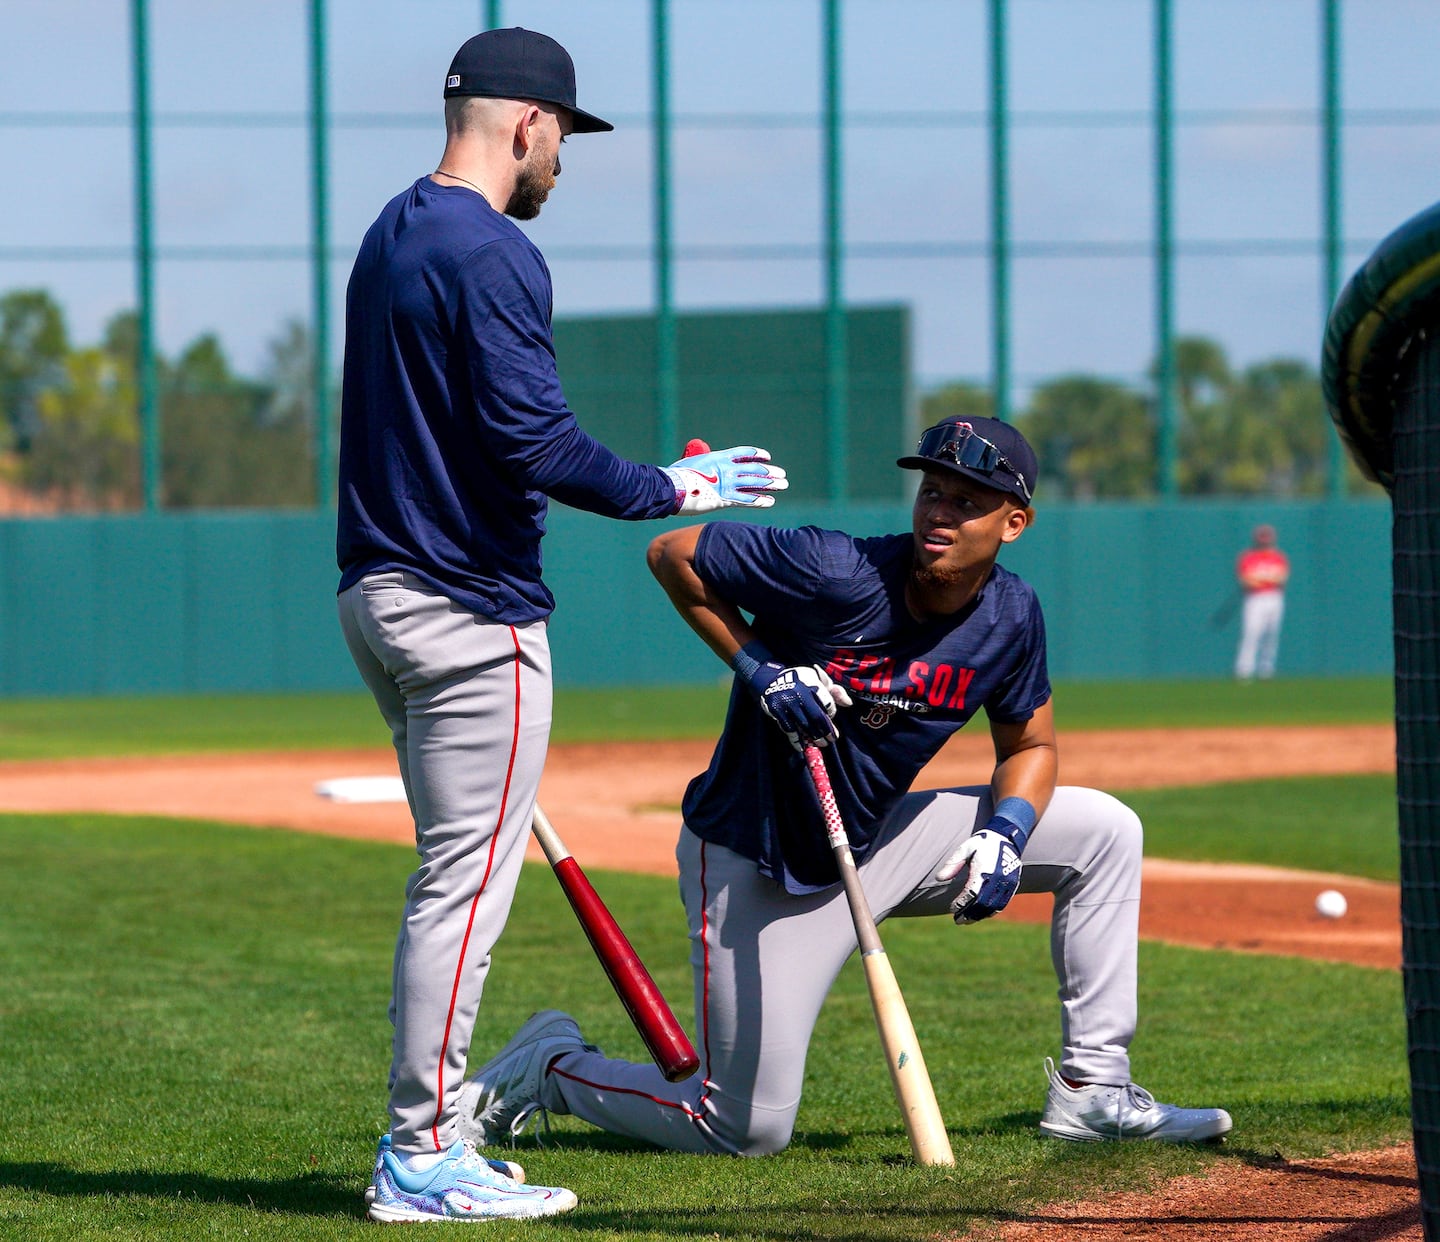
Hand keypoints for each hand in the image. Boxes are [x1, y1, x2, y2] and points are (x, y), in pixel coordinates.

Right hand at [662, 444, 787, 512]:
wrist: (671, 487)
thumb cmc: (676, 474)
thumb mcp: (691, 460)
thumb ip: (701, 456)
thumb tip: (700, 450)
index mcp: (719, 456)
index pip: (744, 453)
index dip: (757, 454)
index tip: (767, 457)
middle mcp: (727, 468)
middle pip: (754, 469)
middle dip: (770, 472)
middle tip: (782, 475)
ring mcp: (727, 484)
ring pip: (755, 483)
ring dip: (771, 484)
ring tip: (784, 484)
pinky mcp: (725, 499)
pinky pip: (747, 500)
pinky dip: (760, 501)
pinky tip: (771, 501)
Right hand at [749, 662, 852, 750]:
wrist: (771, 679)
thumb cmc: (800, 680)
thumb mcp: (818, 678)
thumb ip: (834, 690)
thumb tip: (849, 703)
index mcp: (813, 684)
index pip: (828, 704)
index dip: (832, 713)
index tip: (831, 718)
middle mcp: (800, 693)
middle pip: (817, 717)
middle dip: (826, 730)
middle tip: (832, 740)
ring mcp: (788, 703)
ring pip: (804, 725)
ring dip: (814, 737)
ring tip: (822, 744)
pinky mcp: (777, 711)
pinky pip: (789, 729)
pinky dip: (796, 739)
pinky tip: (802, 746)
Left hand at [936, 829, 1021, 923]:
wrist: (1007, 837)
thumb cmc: (982, 843)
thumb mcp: (965, 849)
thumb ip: (952, 864)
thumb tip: (939, 878)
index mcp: (984, 868)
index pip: (971, 892)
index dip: (962, 903)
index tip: (952, 908)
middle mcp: (997, 878)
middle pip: (982, 903)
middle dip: (969, 914)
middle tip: (958, 921)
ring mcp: (1007, 883)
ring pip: (993, 906)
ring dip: (979, 915)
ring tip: (967, 921)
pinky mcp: (1013, 885)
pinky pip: (1002, 903)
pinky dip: (991, 911)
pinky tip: (981, 915)